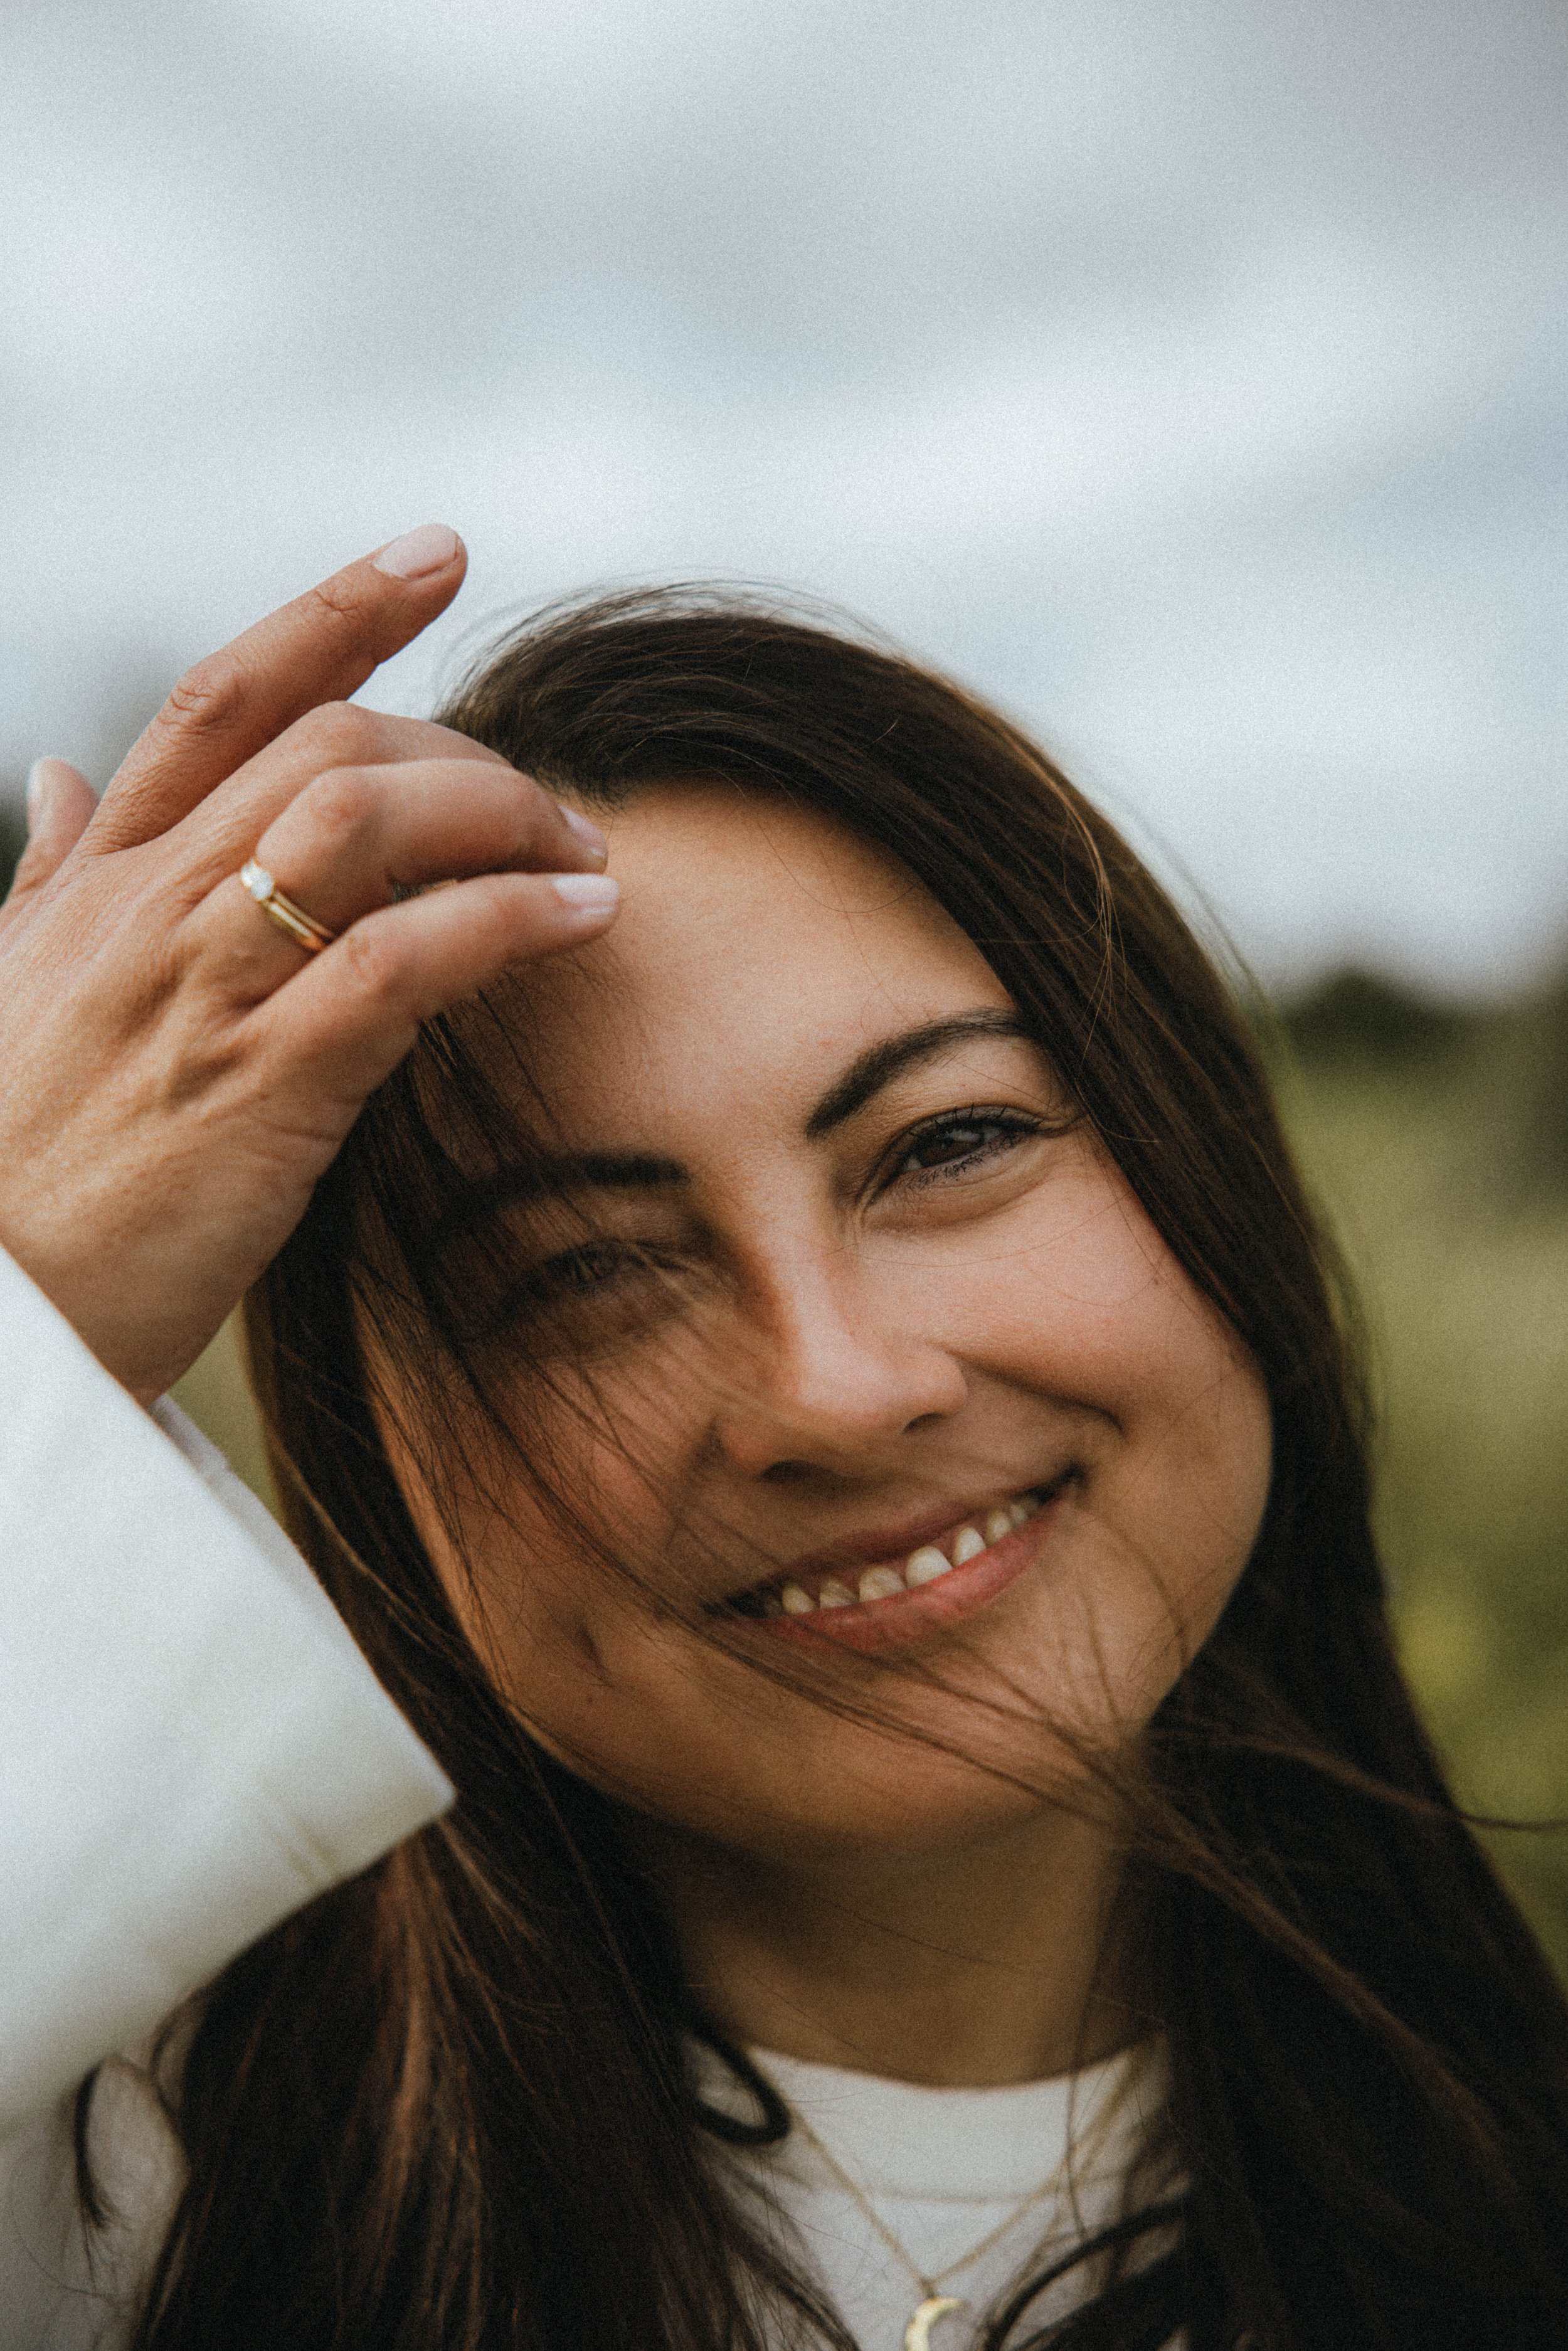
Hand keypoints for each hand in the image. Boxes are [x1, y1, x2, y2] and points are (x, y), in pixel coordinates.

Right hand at [0, 527, 617, 1403]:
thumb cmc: (12, 1160)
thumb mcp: (12, 985)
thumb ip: (50, 874)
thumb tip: (58, 770)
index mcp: (102, 880)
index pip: (220, 699)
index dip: (333, 610)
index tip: (436, 553)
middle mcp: (151, 910)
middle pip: (324, 745)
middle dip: (463, 748)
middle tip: (554, 805)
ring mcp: (203, 991)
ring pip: (362, 825)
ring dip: (500, 818)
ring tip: (584, 854)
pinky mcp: (260, 1087)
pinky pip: (400, 961)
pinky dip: (504, 921)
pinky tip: (579, 916)